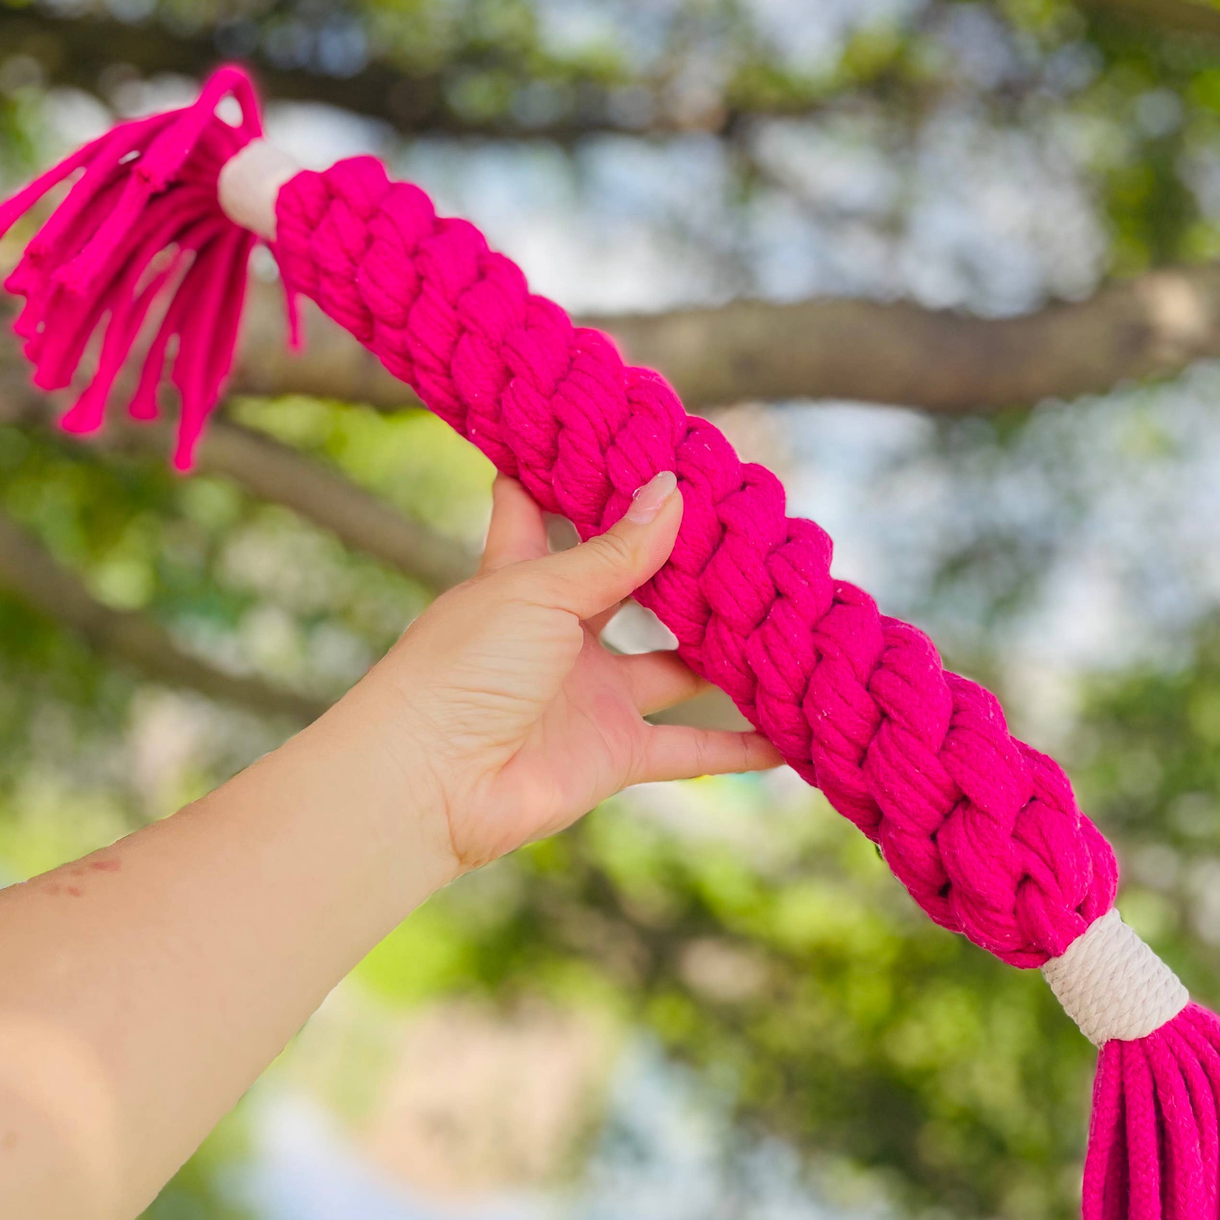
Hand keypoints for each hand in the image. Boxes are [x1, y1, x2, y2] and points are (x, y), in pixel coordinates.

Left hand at [362, 471, 782, 878]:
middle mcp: (560, 634)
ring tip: (782, 615)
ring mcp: (590, 695)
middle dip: (679, 561)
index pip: (539, 510)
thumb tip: (672, 490)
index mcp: (521, 579)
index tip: (614, 436)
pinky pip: (689, 749)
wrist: (430, 783)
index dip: (570, 476)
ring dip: (724, 651)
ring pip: (676, 668)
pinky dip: (739, 747)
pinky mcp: (613, 753)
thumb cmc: (462, 669)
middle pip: (630, 586)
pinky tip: (789, 735)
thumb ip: (614, 553)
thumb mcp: (539, 593)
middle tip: (741, 523)